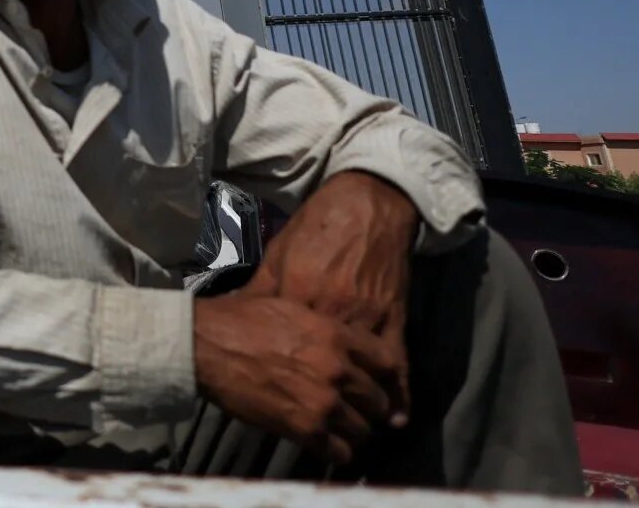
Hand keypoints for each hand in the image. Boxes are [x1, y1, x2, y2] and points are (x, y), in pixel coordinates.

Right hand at [193, 292, 399, 465]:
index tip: (381, 385)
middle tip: (358, 409)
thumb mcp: (292, 308)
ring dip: (354, 431)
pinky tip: (327, 444)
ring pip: (363, 430)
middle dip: (370, 407)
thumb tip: (342, 338)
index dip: (387, 378)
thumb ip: (326, 327)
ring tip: (341, 429)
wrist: (205, 345)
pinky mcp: (304, 429)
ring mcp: (324, 402)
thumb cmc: (240, 320)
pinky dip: (337, 451)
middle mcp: (339, 370)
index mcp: (337, 336)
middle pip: (379, 400)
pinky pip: (340, 452)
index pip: (388, 364)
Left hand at [244, 171, 417, 425]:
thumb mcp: (278, 256)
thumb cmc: (316, 228)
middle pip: (325, 370)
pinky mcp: (394, 318)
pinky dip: (400, 391)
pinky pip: (398, 362)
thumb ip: (263, 291)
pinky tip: (397, 417)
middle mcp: (333, 313)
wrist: (365, 204)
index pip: (285, 347)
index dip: (277, 376)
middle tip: (317, 430)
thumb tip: (238, 317)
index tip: (270, 401)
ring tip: (356, 434)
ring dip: (362, 407)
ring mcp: (367, 318)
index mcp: (299, 297)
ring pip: (363, 374)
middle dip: (320, 402)